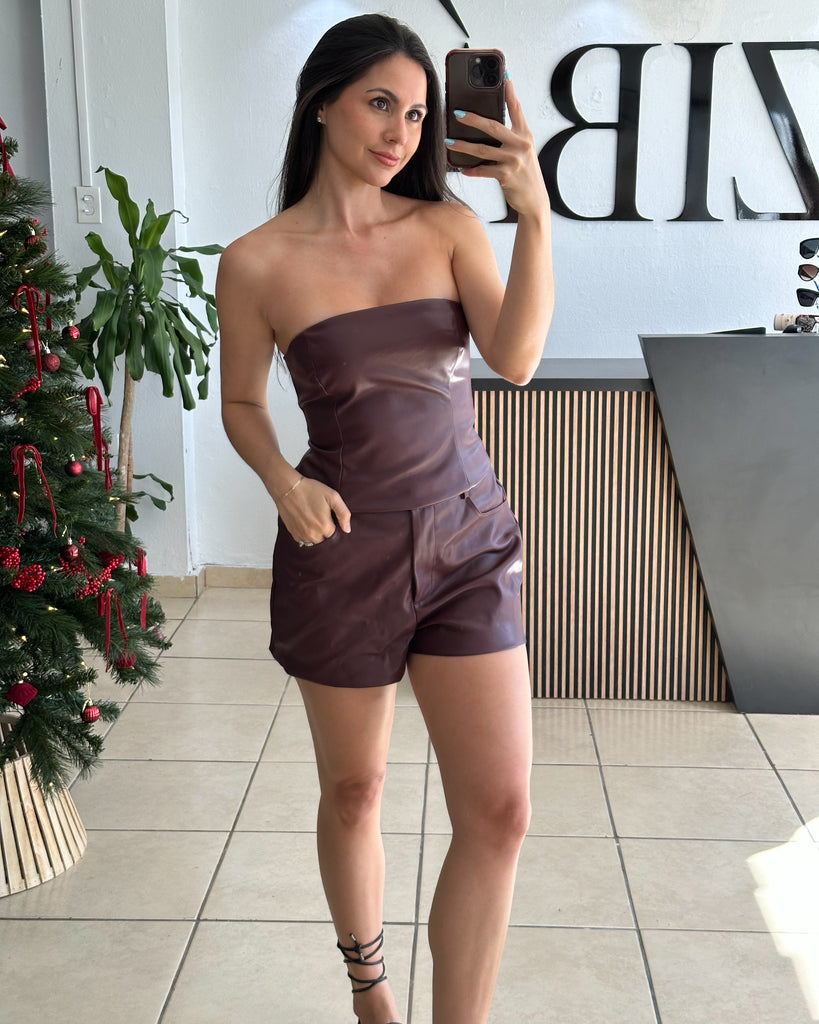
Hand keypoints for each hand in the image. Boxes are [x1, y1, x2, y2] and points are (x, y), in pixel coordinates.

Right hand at [275, 476, 351, 544]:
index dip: (334, 525)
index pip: (335, 534)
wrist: (287, 488)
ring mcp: (302, 534)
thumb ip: (343, 514)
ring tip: (313, 519)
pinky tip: (305, 522)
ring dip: (316, 534)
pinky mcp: (293, 533)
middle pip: (325, 539)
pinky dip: (306, 534)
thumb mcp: (333, 496)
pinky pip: (303, 540)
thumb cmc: (310, 490)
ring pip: (314, 541)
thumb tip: (347, 529)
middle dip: (325, 531)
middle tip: (321, 517)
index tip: (330, 517)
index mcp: (324, 526)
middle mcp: (313, 534)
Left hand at [447, 78, 549, 218]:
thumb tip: (486, 129)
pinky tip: (463, 169)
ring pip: (483, 150)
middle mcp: (520, 145)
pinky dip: (472, 170)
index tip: (504, 77)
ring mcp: (513, 160)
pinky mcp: (507, 176)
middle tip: (457, 113)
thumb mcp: (523, 152)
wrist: (534, 199)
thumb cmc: (525, 174)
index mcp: (525, 135)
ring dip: (463, 146)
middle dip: (473, 119)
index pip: (516, 109)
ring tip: (449, 142)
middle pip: (492, 127)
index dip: (510, 92)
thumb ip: (510, 139)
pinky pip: (484, 170)